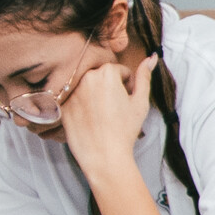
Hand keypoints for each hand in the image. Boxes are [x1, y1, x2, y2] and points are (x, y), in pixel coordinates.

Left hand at [56, 58, 153, 181]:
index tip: (126, 100)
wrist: (105, 156)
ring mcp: (72, 91)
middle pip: (101, 76)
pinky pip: (74, 100)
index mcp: (106, 73)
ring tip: (102, 116)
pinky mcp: (62, 105)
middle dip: (109, 87)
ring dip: (94, 96)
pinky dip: (81, 107)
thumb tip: (151, 58)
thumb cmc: (125, 130)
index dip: (126, 85)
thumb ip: (144, 76)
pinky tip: (90, 121)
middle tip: (114, 109)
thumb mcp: (140, 102)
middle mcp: (86, 78)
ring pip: (86, 87)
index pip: (119, 71)